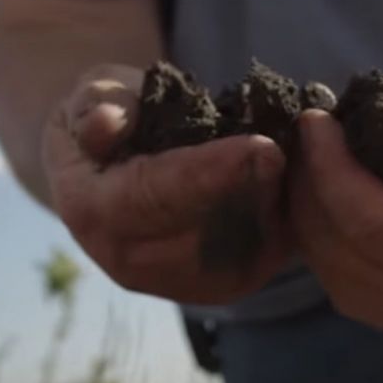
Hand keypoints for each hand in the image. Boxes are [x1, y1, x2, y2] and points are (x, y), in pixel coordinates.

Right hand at [43, 64, 292, 304]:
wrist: (120, 166)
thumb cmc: (115, 117)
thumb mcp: (97, 93)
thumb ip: (100, 103)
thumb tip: (105, 125)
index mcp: (90, 209)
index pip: (152, 197)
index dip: (208, 173)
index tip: (259, 147)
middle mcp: (125, 260)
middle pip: (200, 235)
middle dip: (250, 193)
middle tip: (286, 153)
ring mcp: (170, 283)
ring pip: (233, 257)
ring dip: (269, 212)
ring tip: (291, 165)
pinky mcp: (213, 289)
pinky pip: (255, 264)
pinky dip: (279, 228)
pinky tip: (290, 189)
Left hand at [290, 109, 382, 329]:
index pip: (378, 223)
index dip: (335, 171)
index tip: (317, 121)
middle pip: (340, 241)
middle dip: (311, 180)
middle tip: (308, 124)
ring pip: (321, 256)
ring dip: (302, 199)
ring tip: (312, 147)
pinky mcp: (372, 307)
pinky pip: (321, 263)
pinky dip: (308, 219)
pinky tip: (317, 181)